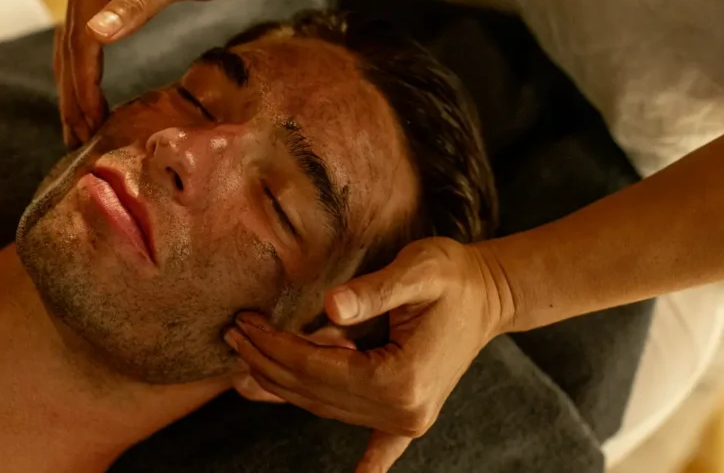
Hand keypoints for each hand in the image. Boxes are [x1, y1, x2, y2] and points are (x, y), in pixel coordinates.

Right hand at [56, 0, 256, 146]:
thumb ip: (140, 3)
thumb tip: (95, 36)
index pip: (80, 37)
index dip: (83, 84)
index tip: (90, 124)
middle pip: (69, 44)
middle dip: (72, 94)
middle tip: (77, 142)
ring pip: (74, 43)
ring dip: (74, 87)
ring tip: (78, 131)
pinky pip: (88, 36)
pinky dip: (86, 70)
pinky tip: (89, 97)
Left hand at [224, 238, 509, 472]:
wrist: (490, 294)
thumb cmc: (454, 276)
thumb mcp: (419, 270)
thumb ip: (375, 291)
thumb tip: (330, 308)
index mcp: (400, 379)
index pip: (316, 367)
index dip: (274, 345)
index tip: (244, 321)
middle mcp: (403, 411)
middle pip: (315, 392)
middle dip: (268, 364)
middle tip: (233, 335)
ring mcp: (408, 420)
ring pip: (327, 409)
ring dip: (285, 387)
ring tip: (246, 363)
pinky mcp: (411, 416)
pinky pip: (380, 448)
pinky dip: (367, 465)